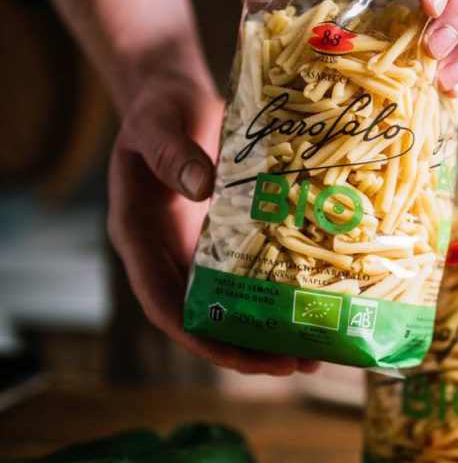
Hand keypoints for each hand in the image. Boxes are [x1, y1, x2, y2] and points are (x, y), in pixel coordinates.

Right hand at [108, 70, 319, 375]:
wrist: (175, 97)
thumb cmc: (160, 109)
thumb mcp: (158, 123)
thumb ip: (174, 154)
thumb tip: (202, 187)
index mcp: (138, 236)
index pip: (161, 302)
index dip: (195, 334)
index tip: (233, 352)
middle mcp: (165, 257)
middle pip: (199, 323)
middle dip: (242, 350)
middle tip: (290, 365)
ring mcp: (195, 255)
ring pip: (227, 313)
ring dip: (265, 338)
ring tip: (313, 357)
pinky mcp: (223, 245)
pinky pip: (248, 284)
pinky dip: (276, 304)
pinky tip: (313, 314)